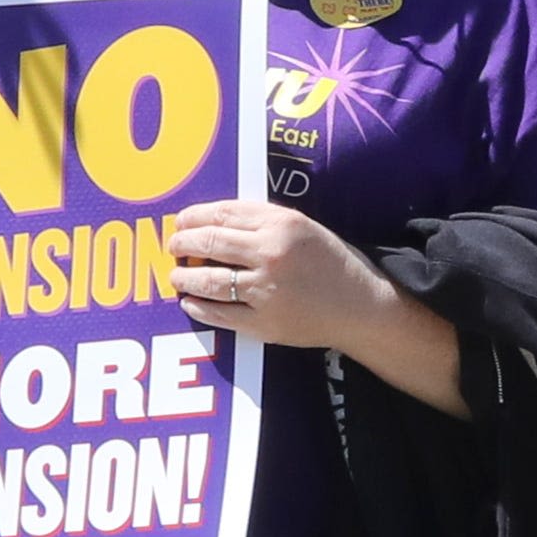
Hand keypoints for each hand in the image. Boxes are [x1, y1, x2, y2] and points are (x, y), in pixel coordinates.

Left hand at [169, 198, 391, 356]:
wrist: (362, 306)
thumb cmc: (334, 262)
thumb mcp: (303, 227)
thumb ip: (263, 222)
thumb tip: (214, 222)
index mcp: (281, 224)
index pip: (222, 214)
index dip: (193, 217)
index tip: (181, 221)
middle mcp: (271, 254)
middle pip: (209, 243)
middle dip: (183, 244)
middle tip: (174, 246)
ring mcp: (266, 290)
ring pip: (208, 280)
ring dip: (184, 277)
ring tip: (177, 276)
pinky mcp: (265, 323)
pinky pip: (220, 314)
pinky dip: (199, 308)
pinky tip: (191, 303)